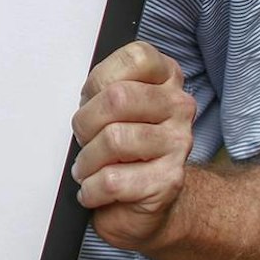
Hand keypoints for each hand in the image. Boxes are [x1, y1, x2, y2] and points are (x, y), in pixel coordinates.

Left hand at [70, 40, 196, 252]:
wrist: (143, 201)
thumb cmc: (120, 145)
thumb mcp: (111, 105)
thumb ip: (103, 88)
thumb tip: (80, 92)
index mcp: (166, 77)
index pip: (136, 58)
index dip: (100, 79)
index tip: (92, 97)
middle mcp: (179, 106)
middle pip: (118, 98)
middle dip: (86, 122)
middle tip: (83, 138)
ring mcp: (179, 143)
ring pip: (114, 140)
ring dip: (87, 160)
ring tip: (87, 167)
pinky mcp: (169, 181)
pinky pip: (113, 180)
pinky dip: (92, 188)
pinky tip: (95, 189)